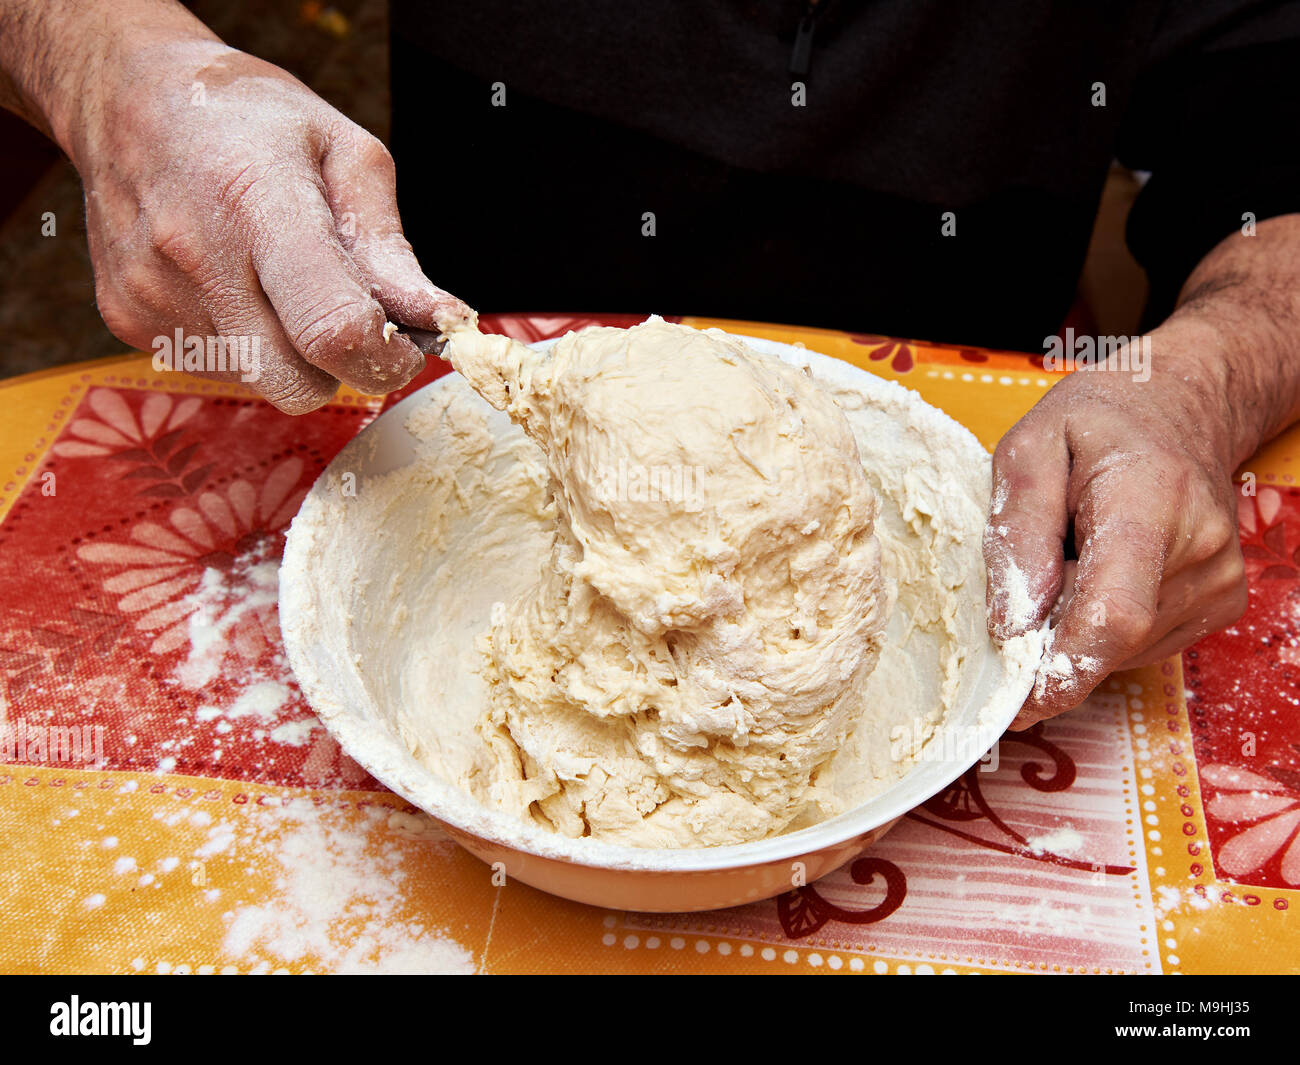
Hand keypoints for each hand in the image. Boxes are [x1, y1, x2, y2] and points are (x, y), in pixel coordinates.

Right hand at [66, 35, 468, 411]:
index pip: (331, 330)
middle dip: (339, 368)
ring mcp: (153, 295)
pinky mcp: (127, 319)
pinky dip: (242, 341)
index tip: (403, 349)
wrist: (123, 95)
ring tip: (277, 281)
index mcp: (259, 205)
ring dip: (289, 353)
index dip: (384, 360)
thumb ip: (390, 248)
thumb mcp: (343, 153)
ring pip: (259, 381)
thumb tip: (439, 318)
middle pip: (298, 383)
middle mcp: (196, 258)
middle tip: (346, 316)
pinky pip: (216, 366)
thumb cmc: (245, 117)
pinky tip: (232, 282)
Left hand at [984, 321, 1248, 728]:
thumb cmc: (1097, 423)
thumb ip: (1016, 533)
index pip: (1112, 614)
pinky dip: (1100, 627)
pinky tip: (1095, 574)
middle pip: (1112, 641)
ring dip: (1073, 630)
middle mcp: (1199, 549)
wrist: (1179, 405)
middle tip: (1015, 609)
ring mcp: (1218, 581)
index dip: (1059, 670)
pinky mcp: (1219, 603)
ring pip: (1122, 651)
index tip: (1013, 701)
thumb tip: (1011, 623)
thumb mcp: (1028, 448)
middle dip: (1050, 645)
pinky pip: (1140, 645)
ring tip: (1067, 564)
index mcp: (1150, 501)